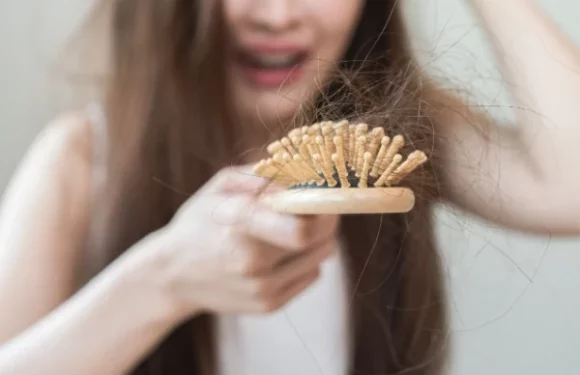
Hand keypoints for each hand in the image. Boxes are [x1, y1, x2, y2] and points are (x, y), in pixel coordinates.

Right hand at [145, 166, 338, 320]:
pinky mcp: (268, 306)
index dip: (323, 210)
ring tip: (291, 230)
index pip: (303, 229)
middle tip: (313, 209)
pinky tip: (280, 253)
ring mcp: (262, 290)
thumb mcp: (221, 186)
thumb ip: (263, 177)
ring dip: (317, 241)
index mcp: (240, 229)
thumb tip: (302, 177)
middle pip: (321, 243)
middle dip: (326, 222)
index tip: (322, 196)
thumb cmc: (198, 223)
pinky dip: (305, 261)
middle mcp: (253, 264)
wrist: (171, 275)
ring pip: (320, 260)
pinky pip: (311, 276)